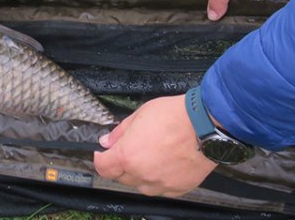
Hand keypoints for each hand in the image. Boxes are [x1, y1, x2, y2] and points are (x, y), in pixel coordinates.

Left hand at [93, 95, 215, 196]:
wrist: (206, 125)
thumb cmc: (174, 116)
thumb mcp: (139, 115)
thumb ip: (120, 132)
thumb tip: (107, 141)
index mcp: (128, 156)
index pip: (104, 168)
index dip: (100, 160)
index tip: (103, 154)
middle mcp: (143, 174)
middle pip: (122, 178)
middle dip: (120, 166)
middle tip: (129, 151)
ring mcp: (162, 183)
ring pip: (142, 186)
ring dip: (139, 175)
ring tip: (148, 158)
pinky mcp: (179, 188)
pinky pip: (162, 189)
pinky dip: (158, 181)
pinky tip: (163, 166)